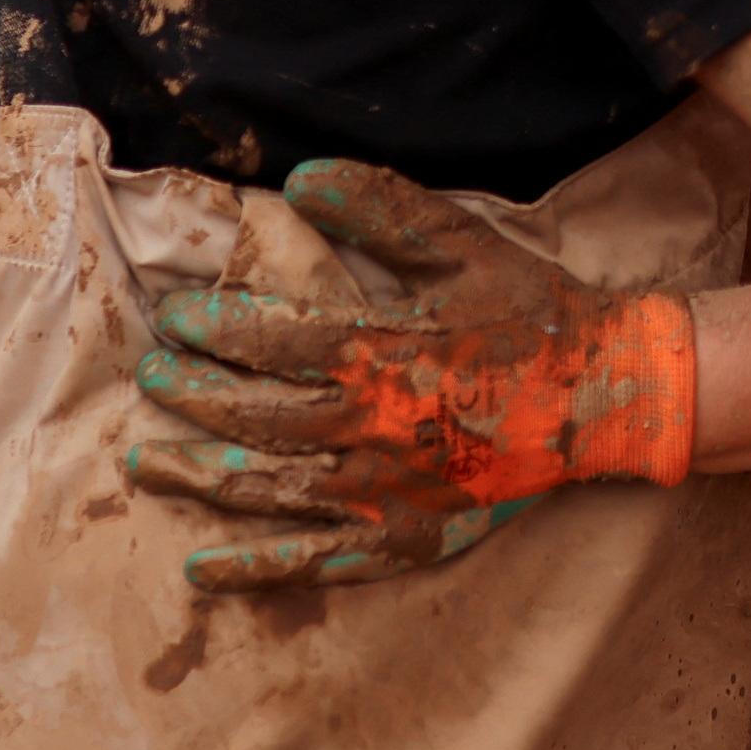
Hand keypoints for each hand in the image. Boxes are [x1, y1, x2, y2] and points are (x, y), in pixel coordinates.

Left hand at [120, 163, 697, 589]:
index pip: (273, 341)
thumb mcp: (463, 244)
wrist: (606, 394)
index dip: (216, 328)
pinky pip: (319, 561)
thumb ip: (382, 209)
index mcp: (384, 353)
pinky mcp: (405, 537)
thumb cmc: (531, 313)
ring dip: (201, 478)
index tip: (176, 317)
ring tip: (144, 466)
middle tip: (149, 379)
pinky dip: (259, 568)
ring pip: (271, 490)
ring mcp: (386, 493)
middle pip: (257, 416)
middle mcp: (373, 429)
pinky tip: (204, 571)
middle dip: (194, 396)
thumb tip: (299, 178)